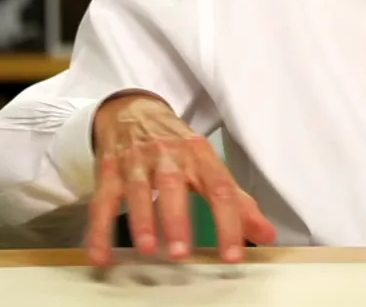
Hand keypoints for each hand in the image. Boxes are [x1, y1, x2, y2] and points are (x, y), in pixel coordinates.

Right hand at [86, 92, 275, 265]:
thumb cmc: (177, 146)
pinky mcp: (109, 169)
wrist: (134, 110)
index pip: (219, 187)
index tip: (232, 254)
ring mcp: (136, 161)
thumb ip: (236, 201)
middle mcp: (168, 155)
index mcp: (199, 155)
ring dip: (141, 220)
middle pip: (174, 184)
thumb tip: (266, 234)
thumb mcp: (208, 165)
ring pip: (137, 189)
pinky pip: (103, 201)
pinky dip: (99, 230)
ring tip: (146, 248)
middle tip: (180, 252)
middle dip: (176, 219)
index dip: (229, 221)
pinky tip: (101, 256)